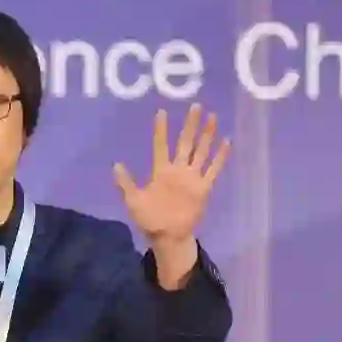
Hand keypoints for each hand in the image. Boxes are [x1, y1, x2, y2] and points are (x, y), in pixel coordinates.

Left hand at [112, 103, 229, 243]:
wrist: (167, 236)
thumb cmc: (149, 219)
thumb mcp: (133, 200)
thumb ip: (126, 183)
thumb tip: (115, 164)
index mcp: (160, 171)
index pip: (161, 145)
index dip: (161, 129)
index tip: (161, 112)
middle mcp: (177, 170)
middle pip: (185, 142)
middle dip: (190, 125)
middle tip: (196, 106)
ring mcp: (192, 177)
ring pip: (201, 151)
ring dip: (206, 135)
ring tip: (212, 117)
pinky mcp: (203, 187)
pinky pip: (213, 169)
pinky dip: (220, 156)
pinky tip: (226, 141)